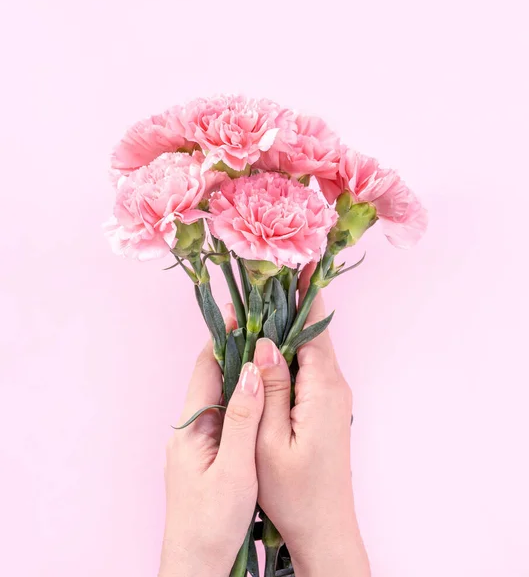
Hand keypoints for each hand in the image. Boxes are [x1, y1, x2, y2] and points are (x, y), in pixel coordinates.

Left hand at [159, 335, 263, 576]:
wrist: (197, 564)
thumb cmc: (212, 521)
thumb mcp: (235, 468)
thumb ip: (243, 418)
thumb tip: (253, 370)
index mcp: (192, 426)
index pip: (205, 368)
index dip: (222, 338)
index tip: (240, 312)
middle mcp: (191, 428)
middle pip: (212, 378)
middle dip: (235, 350)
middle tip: (260, 325)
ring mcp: (199, 442)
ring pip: (221, 396)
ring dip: (240, 373)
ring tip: (266, 350)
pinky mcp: (209, 455)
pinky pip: (226, 415)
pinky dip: (243, 398)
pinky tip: (261, 395)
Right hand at [253, 269, 370, 575]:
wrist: (325, 527)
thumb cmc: (295, 492)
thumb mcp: (270, 440)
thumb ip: (271, 388)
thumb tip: (265, 343)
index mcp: (323, 388)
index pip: (314, 327)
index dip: (304, 293)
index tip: (297, 259)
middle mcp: (334, 385)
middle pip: (312, 332)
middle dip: (292, 302)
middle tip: (270, 271)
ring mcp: (332, 396)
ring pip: (309, 349)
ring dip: (289, 325)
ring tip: (264, 297)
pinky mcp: (326, 406)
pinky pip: (307, 367)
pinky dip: (290, 350)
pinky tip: (269, 345)